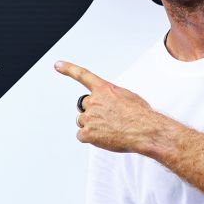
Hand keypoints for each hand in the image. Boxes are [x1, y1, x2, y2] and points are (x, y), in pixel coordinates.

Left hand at [54, 60, 169, 154]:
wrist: (146, 130)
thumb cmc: (141, 115)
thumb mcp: (128, 97)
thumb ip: (112, 97)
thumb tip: (109, 105)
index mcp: (104, 89)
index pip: (83, 75)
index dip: (69, 69)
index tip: (57, 65)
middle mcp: (94, 101)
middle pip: (84, 106)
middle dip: (92, 112)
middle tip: (108, 119)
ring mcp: (89, 117)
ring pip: (82, 121)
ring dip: (92, 126)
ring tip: (110, 130)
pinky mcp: (88, 133)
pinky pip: (82, 136)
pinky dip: (90, 138)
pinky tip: (104, 138)